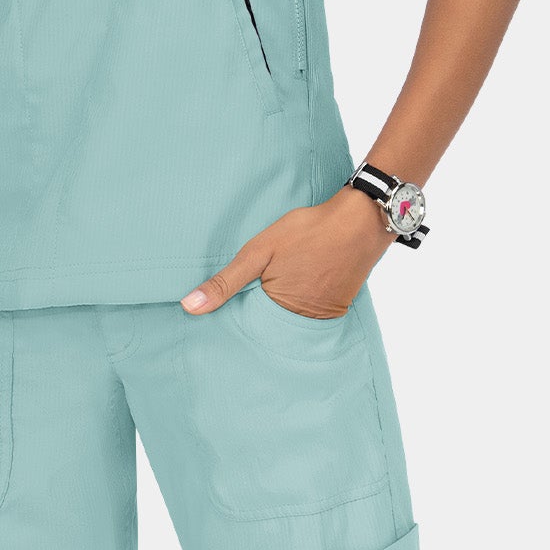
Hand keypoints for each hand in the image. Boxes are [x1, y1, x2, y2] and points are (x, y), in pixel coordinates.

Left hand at [178, 185, 394, 317]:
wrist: (360, 220)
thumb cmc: (308, 232)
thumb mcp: (259, 251)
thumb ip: (226, 282)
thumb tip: (189, 307)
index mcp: (279, 313)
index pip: (246, 328)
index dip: (233, 319)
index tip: (218, 318)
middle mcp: (303, 324)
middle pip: (270, 327)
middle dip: (256, 317)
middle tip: (247, 300)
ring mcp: (323, 316)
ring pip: (290, 320)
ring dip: (278, 310)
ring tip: (270, 293)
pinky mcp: (337, 306)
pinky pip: (310, 312)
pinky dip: (299, 303)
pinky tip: (295, 284)